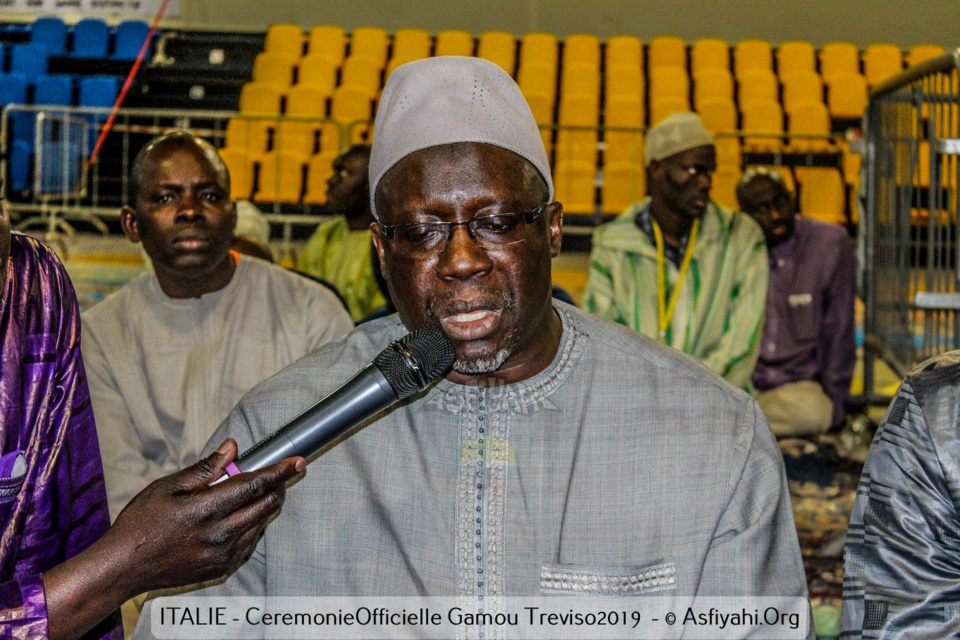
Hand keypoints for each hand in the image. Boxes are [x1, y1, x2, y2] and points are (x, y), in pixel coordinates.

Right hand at [105, 438, 304, 593]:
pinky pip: (250, 542)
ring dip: (264, 506)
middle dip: (277, 487)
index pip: (254, 485)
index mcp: (206, 510)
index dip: (279, 472)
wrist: (125, 566)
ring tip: (250, 494)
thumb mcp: (168, 487)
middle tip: (275, 475)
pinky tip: (238, 516)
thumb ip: (205, 468)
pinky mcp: (221, 567)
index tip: (297, 462)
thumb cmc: (142, 522)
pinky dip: (252, 525)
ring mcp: (222, 554)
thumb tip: (232, 448)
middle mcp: (220, 534)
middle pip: (266, 505)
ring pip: (261, 523)